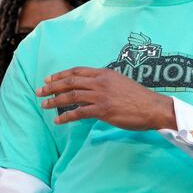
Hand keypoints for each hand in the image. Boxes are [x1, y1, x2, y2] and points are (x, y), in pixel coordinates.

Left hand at [36, 67, 176, 130]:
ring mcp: (100, 96)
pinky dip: (66, 116)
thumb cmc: (138, 97)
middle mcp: (100, 82)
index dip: (60, 75)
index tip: (48, 79)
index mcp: (103, 73)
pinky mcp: (103, 110)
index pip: (76, 71)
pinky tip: (59, 121)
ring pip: (71, 96)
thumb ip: (103, 82)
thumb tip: (90, 86)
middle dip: (52, 86)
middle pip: (70, 82)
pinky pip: (79, 112)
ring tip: (44, 105)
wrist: (152, 107)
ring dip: (55, 101)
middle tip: (39, 91)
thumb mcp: (119, 82)